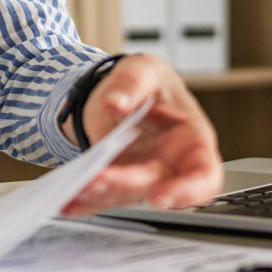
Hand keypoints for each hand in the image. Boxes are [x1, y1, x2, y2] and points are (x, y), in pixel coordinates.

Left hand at [61, 54, 223, 216]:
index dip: (187, 191)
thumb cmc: (149, 83)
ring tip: (76, 188)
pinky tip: (68, 202)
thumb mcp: (145, 70)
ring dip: (100, 196)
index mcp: (192, 140)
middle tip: (98, 179)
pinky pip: (103, 196)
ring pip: (125, 195)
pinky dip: (85, 201)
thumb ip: (133, 82)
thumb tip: (117, 101)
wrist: (123, 90)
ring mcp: (142, 175)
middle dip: (125, 186)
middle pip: (154, 186)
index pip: (203, 175)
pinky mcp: (117, 179)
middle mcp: (170, 164)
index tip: (160, 198)